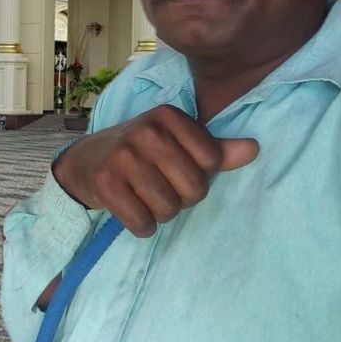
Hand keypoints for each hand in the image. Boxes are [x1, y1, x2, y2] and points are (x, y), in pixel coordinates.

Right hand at [52, 105, 258, 236]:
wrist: (85, 161)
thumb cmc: (139, 151)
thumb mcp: (175, 143)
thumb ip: (215, 149)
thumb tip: (255, 149)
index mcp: (167, 115)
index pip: (212, 161)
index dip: (199, 174)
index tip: (175, 167)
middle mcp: (145, 130)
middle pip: (194, 189)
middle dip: (181, 198)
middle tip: (159, 185)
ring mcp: (123, 155)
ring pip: (169, 209)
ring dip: (160, 213)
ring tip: (143, 195)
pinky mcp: (106, 182)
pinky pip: (143, 223)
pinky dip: (141, 226)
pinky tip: (130, 208)